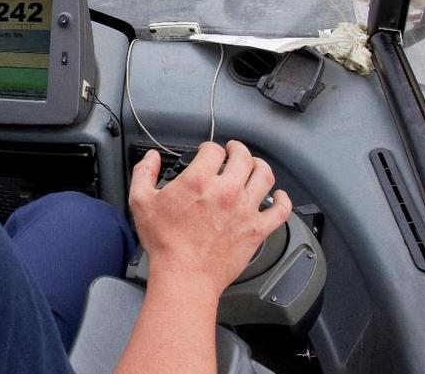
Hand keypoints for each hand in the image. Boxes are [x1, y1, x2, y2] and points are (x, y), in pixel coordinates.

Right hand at [129, 141, 291, 300]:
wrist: (184, 275)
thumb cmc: (165, 243)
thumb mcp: (141, 202)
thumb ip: (144, 173)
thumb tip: (151, 158)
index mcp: (199, 180)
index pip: (213, 150)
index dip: (209, 148)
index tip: (206, 154)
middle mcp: (226, 191)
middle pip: (243, 157)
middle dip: (238, 150)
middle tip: (233, 152)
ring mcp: (245, 210)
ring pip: (265, 176)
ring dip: (260, 166)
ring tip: (255, 166)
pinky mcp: (257, 229)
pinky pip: (281, 210)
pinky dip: (283, 200)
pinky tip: (279, 196)